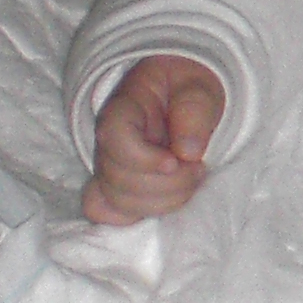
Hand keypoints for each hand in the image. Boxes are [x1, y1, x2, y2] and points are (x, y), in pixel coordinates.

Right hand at [82, 54, 226, 223]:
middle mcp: (109, 141)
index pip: (113, 136)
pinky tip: (165, 200)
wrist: (182, 94)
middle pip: (117, 178)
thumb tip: (187, 152)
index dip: (143, 158)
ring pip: (118, 201)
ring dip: (163, 201)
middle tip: (198, 168)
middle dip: (167, 184)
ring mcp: (109, 166)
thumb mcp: (200, 87)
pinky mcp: (116, 185)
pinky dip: (135, 215)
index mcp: (124, 108)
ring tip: (191, 179)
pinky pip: (103, 211)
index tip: (176, 161)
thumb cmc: (188, 88)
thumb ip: (194, 111)